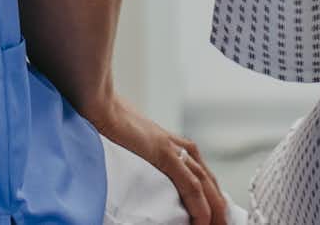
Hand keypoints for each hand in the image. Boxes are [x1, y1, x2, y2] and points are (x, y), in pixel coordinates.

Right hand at [89, 93, 227, 224]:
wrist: (101, 106)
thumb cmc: (113, 123)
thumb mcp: (137, 146)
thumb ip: (149, 159)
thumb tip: (149, 177)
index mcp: (176, 146)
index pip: (204, 177)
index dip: (212, 200)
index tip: (215, 218)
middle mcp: (181, 147)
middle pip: (210, 183)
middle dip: (218, 209)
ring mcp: (175, 149)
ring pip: (206, 186)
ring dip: (214, 211)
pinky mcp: (166, 154)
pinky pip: (190, 186)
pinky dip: (199, 206)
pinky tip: (202, 220)